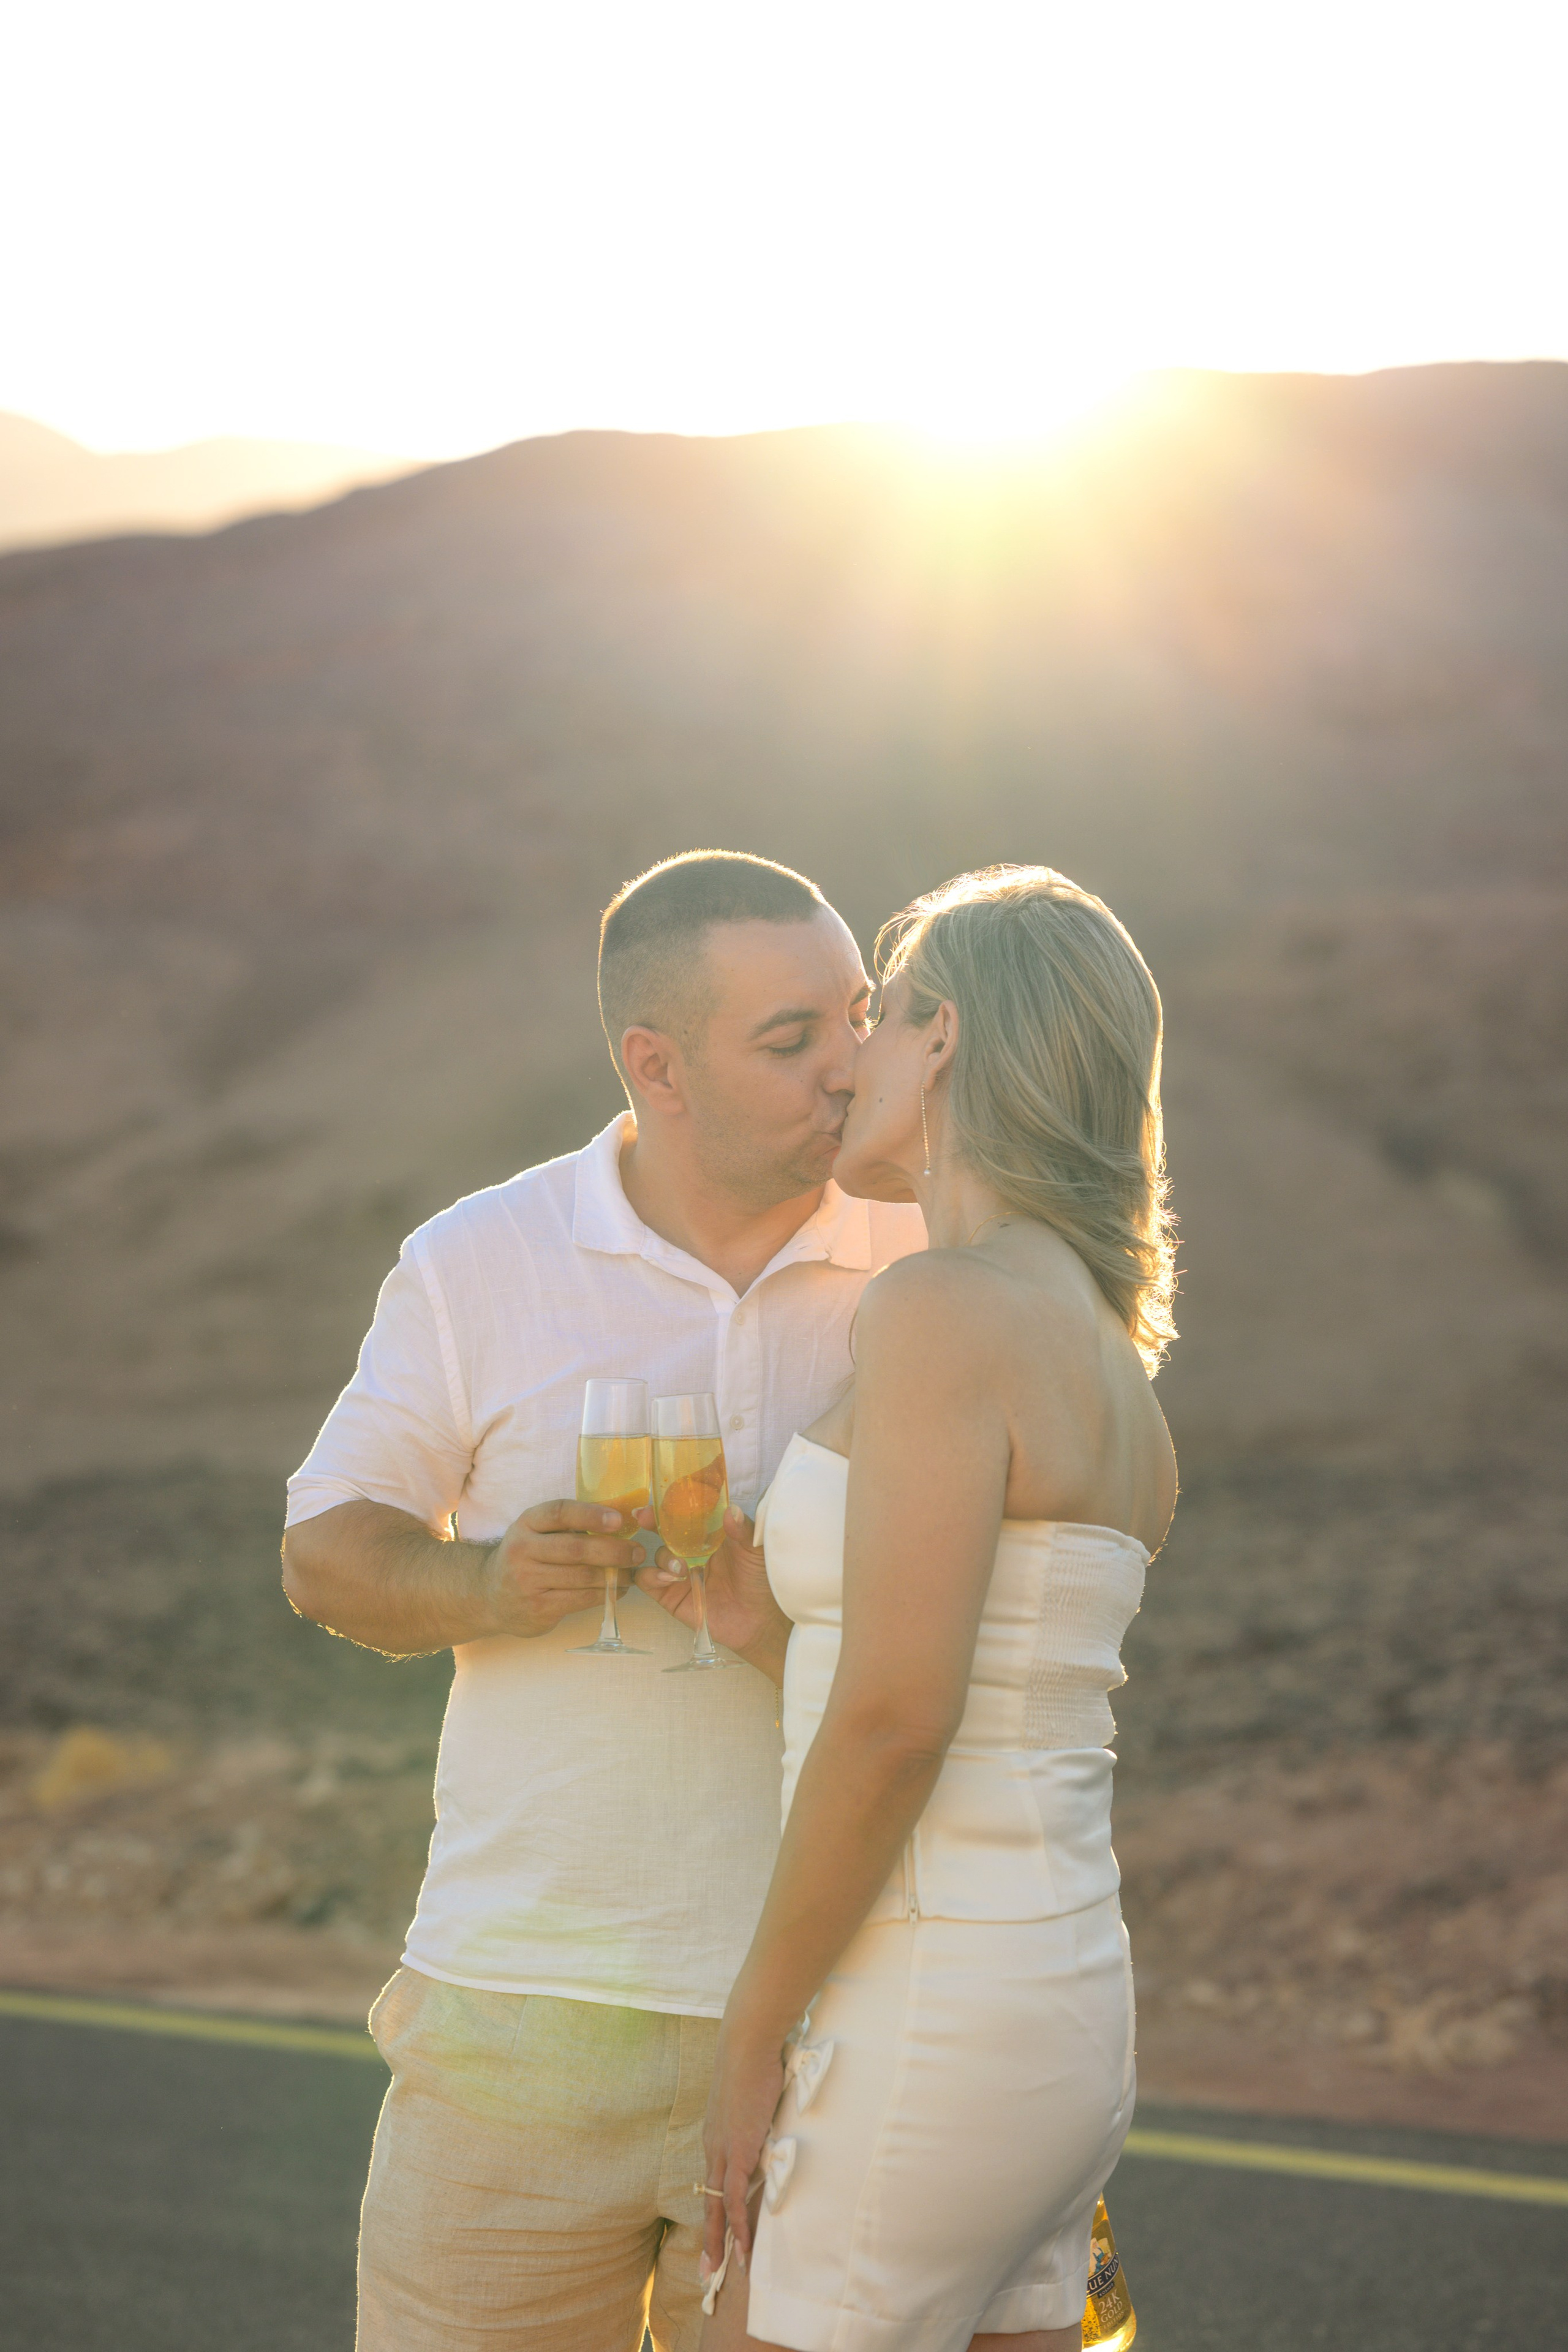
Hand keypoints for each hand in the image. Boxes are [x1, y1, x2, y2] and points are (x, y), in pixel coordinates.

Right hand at [480, 1499, 636, 1638]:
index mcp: (526, 1523)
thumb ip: (568, 1525)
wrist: (489, 1595)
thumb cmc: (527, 1557)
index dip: (591, 1515)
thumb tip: (620, 1520)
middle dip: (614, 1550)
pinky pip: (580, 1599)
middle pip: (576, 1548)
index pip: (560, 1512)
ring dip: (615, 1575)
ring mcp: (528, 1581)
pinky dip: (605, 1594)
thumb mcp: (536, 1532)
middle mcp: (523, 1550)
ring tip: (632, 1572)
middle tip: (638, 1552)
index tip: (619, 1520)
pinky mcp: (537, 1608)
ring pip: (582, 1577)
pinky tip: (618, 1589)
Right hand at [634, 1506, 791, 1677]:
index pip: (687, 1515)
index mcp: (709, 1535)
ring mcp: (678, 1573)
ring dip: (664, 1556)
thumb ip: (743, 1530)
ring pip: (657, 1554)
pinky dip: (651, 1575)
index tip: (665, 1497)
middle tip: (644, 1516)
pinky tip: (669, 1579)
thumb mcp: (755, 1551)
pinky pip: (647, 1580)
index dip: (674, 1505)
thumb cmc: (759, 1581)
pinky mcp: (669, 1594)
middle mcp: (690, 1551)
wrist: (757, 1621)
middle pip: (664, 1531)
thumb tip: (730, 1509)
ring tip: (681, 1569)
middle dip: (652, 1521)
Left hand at [701, 2020, 785, 2285]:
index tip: (716, 2233)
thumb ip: (758, 2113)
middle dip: (708, 2238)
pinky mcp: (738, 2152)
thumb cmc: (754, 2060)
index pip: (714, 2182)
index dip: (715, 2210)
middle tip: (705, 2271)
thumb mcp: (753, 2095)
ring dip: (719, 2241)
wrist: (747, 2042)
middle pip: (708, 2201)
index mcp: (717, 2135)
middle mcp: (715, 2147)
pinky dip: (738, 2225)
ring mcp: (723, 2151)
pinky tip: (743, 2247)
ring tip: (720, 2272)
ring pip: (716, 2207)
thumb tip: (772, 2116)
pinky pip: (734, 2199)